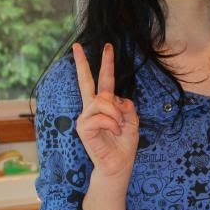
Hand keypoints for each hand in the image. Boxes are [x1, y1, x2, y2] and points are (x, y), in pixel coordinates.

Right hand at [73, 43, 139, 179]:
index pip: (104, 81)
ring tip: (119, 127)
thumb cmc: (124, 144)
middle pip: (86, 81)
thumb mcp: (132, 120)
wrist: (118, 164)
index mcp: (105, 105)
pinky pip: (100, 116)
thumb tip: (115, 99)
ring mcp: (85, 116)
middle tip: (76, 46)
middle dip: (82, 63)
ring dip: (116, 114)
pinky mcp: (82, 126)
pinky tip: (113, 131)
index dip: (106, 64)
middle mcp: (92, 107)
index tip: (107, 47)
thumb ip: (127, 106)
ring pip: (103, 101)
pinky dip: (112, 123)